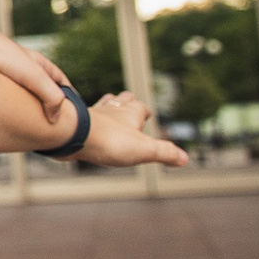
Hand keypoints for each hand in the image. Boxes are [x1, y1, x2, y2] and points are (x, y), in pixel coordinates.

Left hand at [0, 30, 71, 125]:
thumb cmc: (5, 57)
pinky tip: (11, 120)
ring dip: (31, 111)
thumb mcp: (35, 77)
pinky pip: (10, 100)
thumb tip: (55, 119)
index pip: (63, 85)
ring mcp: (13, 76)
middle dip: (49, 109)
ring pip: (27, 98)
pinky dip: (14, 110)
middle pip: (45, 93)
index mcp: (43, 66)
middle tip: (53, 130)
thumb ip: (51, 96)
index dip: (70, 100)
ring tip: (33, 129)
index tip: (74, 118)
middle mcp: (29, 71)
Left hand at [66, 92, 187, 168]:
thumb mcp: (144, 150)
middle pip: (122, 99)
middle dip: (127, 102)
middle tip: (129, 104)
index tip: (147, 114)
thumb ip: (165, 153)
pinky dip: (90, 120)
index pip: (141, 107)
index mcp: (130, 113)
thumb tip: (185, 159)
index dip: (144, 111)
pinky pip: (85, 117)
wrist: (73, 135)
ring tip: (110, 110)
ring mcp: (94, 114)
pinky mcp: (77, 122)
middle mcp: (112, 109)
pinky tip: (87, 125)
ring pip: (103, 105)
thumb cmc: (109, 140)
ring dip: (108, 108)